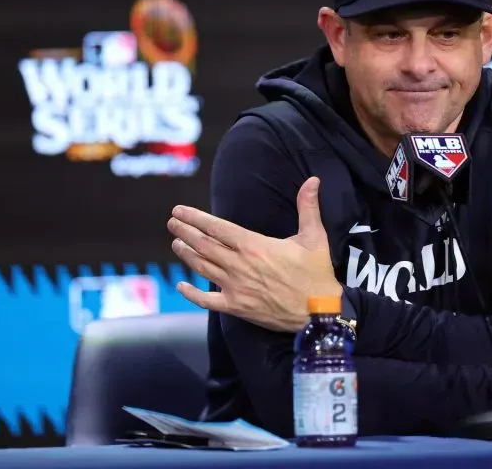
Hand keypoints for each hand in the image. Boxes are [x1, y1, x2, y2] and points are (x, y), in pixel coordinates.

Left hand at [167, 176, 342, 332]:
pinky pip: (207, 301)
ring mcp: (235, 287)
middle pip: (203, 245)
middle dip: (185, 232)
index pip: (216, 227)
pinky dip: (191, 293)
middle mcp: (238, 265)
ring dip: (186, 255)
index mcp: (253, 245)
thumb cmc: (316, 274)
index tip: (179, 211)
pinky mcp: (236, 306)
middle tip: (172, 223)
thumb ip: (308, 207)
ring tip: (176, 244)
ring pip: (202, 268)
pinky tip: (181, 286)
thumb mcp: (314, 237)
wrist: (319, 312)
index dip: (195, 218)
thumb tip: (313, 180)